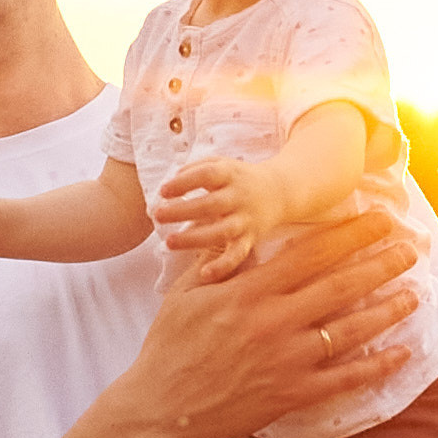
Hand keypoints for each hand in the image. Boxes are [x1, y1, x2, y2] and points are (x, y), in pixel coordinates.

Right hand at [117, 202, 416, 437]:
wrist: (161, 408)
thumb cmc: (169, 348)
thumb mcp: (184, 294)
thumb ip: (217, 262)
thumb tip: (237, 234)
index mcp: (249, 291)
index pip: (311, 253)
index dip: (349, 234)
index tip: (378, 219)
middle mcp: (274, 321)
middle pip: (341, 285)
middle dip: (381, 263)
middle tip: (411, 247)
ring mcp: (287, 359)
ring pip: (350, 328)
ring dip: (387, 310)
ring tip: (415, 294)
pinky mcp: (292, 393)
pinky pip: (344, 378)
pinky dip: (376, 367)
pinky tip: (401, 355)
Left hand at [153, 155, 271, 282]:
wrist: (281, 192)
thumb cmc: (239, 178)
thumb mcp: (221, 164)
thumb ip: (195, 169)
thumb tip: (170, 183)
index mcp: (230, 174)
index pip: (207, 175)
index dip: (184, 182)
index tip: (163, 191)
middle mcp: (239, 197)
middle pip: (211, 204)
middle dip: (183, 211)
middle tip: (157, 214)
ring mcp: (245, 220)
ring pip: (222, 232)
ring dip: (195, 239)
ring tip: (169, 242)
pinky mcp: (251, 239)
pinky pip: (238, 255)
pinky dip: (223, 266)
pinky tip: (204, 273)